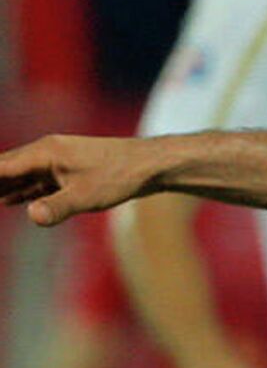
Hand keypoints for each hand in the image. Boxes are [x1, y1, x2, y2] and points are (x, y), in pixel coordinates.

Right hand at [0, 135, 160, 227]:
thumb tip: (32, 215)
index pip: (1, 166)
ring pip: (21, 176)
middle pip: (6, 169)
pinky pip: (37, 181)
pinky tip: (12, 201)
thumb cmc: (120, 176)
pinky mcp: (70, 171)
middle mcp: (47, 153)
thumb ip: (57, 207)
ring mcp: (58, 161)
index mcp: (44, 153)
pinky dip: (22, 191)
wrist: (150, 164)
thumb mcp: (88, 196)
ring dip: (1, 188)